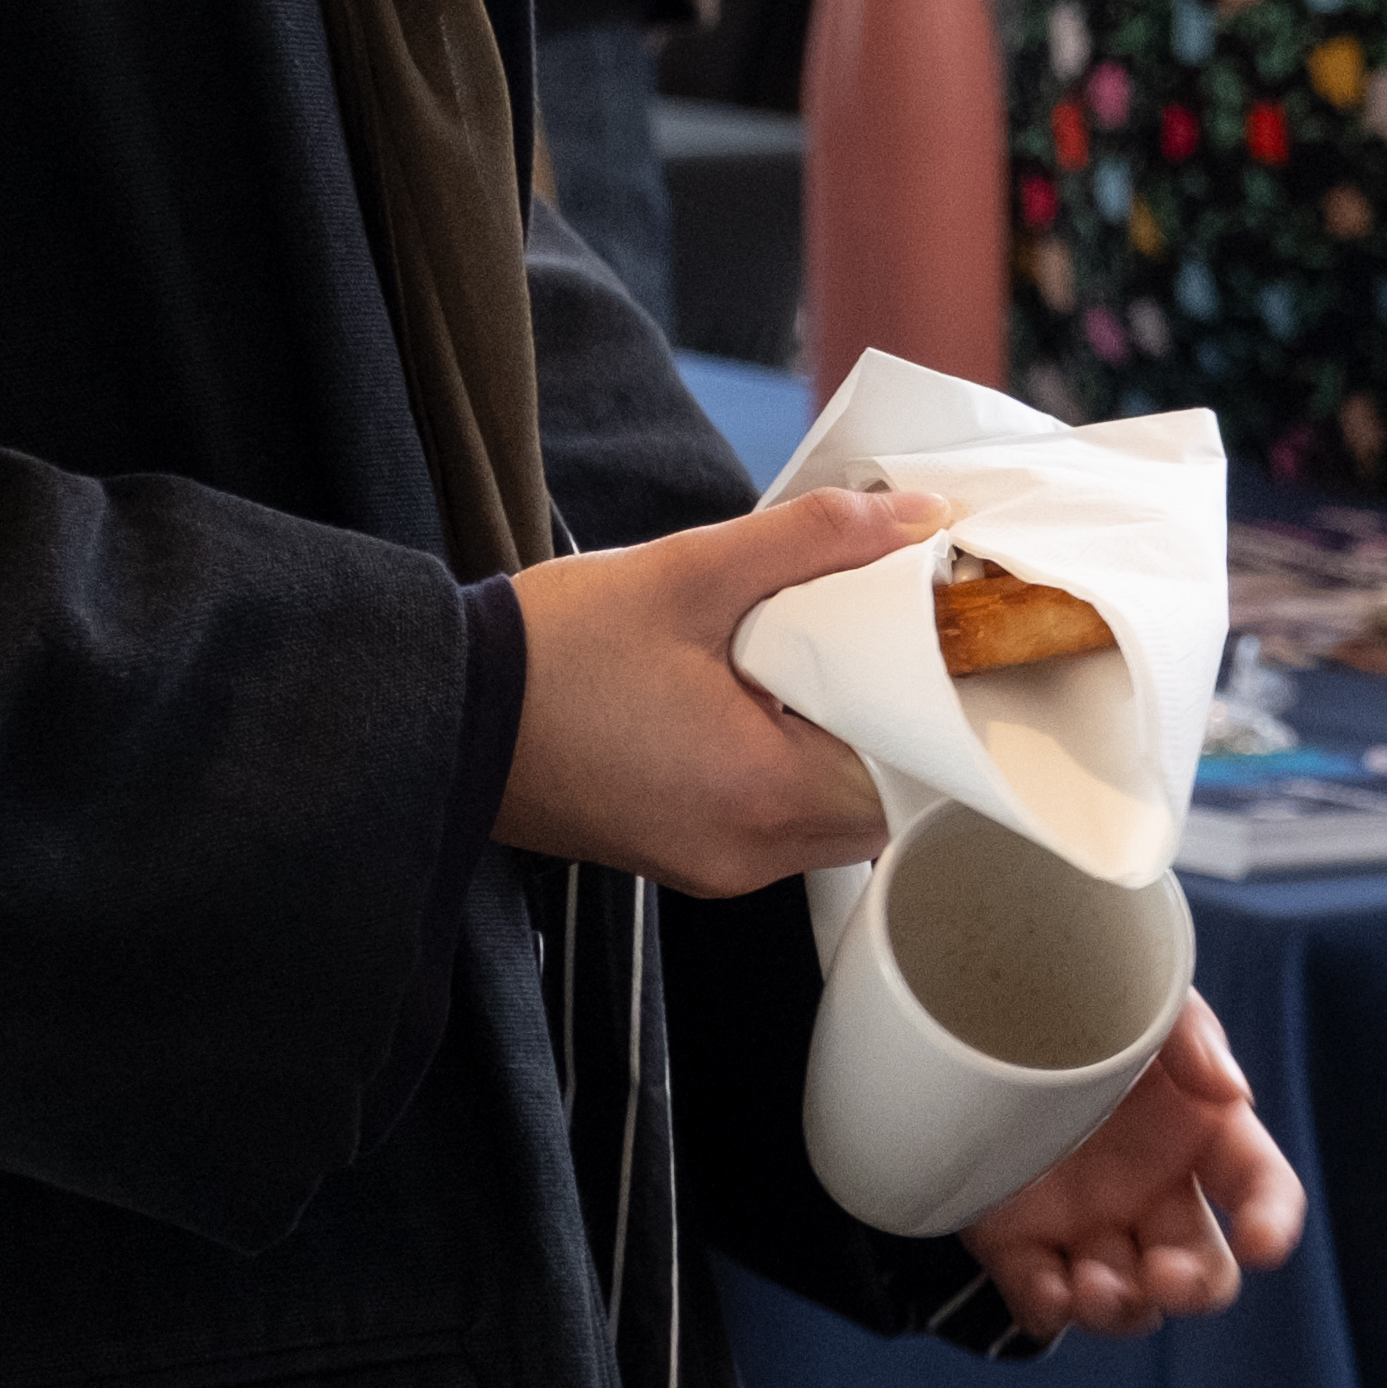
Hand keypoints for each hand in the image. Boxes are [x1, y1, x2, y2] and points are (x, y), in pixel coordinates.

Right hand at [494, 483, 944, 890]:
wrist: (440, 715)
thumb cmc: (551, 654)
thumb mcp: (689, 573)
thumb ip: (814, 541)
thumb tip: (913, 521)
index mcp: (764, 793)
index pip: (914, 772)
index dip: (940, 705)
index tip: (946, 641)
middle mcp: (750, 854)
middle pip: (883, 799)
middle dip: (894, 720)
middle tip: (885, 638)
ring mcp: (716, 866)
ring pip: (834, 815)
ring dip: (843, 744)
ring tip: (820, 660)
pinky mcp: (685, 857)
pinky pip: (779, 821)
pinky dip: (794, 765)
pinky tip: (767, 697)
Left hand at [962, 992, 1302, 1340]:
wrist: (965, 999)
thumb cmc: (1070, 993)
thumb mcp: (1135, 994)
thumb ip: (1187, 1032)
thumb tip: (1230, 1092)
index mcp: (1194, 1132)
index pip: (1258, 1187)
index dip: (1272, 1220)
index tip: (1261, 1243)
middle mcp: (1150, 1189)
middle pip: (1201, 1270)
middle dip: (1192, 1288)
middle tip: (1162, 1276)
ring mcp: (1084, 1223)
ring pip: (1128, 1303)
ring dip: (1121, 1309)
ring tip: (1091, 1286)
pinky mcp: (1016, 1242)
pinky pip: (1042, 1302)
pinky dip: (1051, 1311)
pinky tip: (1050, 1291)